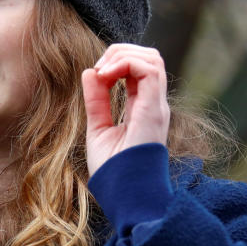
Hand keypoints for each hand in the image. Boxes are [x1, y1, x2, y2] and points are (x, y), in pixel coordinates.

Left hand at [81, 44, 170, 176]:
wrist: (124, 193)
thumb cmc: (113, 170)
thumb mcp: (98, 127)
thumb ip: (96, 100)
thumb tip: (90, 71)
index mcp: (142, 106)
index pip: (138, 68)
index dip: (116, 60)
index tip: (95, 74)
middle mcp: (153, 103)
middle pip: (148, 56)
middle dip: (119, 51)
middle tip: (98, 68)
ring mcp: (156, 105)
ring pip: (151, 57)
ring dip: (122, 55)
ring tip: (103, 71)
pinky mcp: (153, 109)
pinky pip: (149, 69)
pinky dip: (126, 63)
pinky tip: (107, 75)